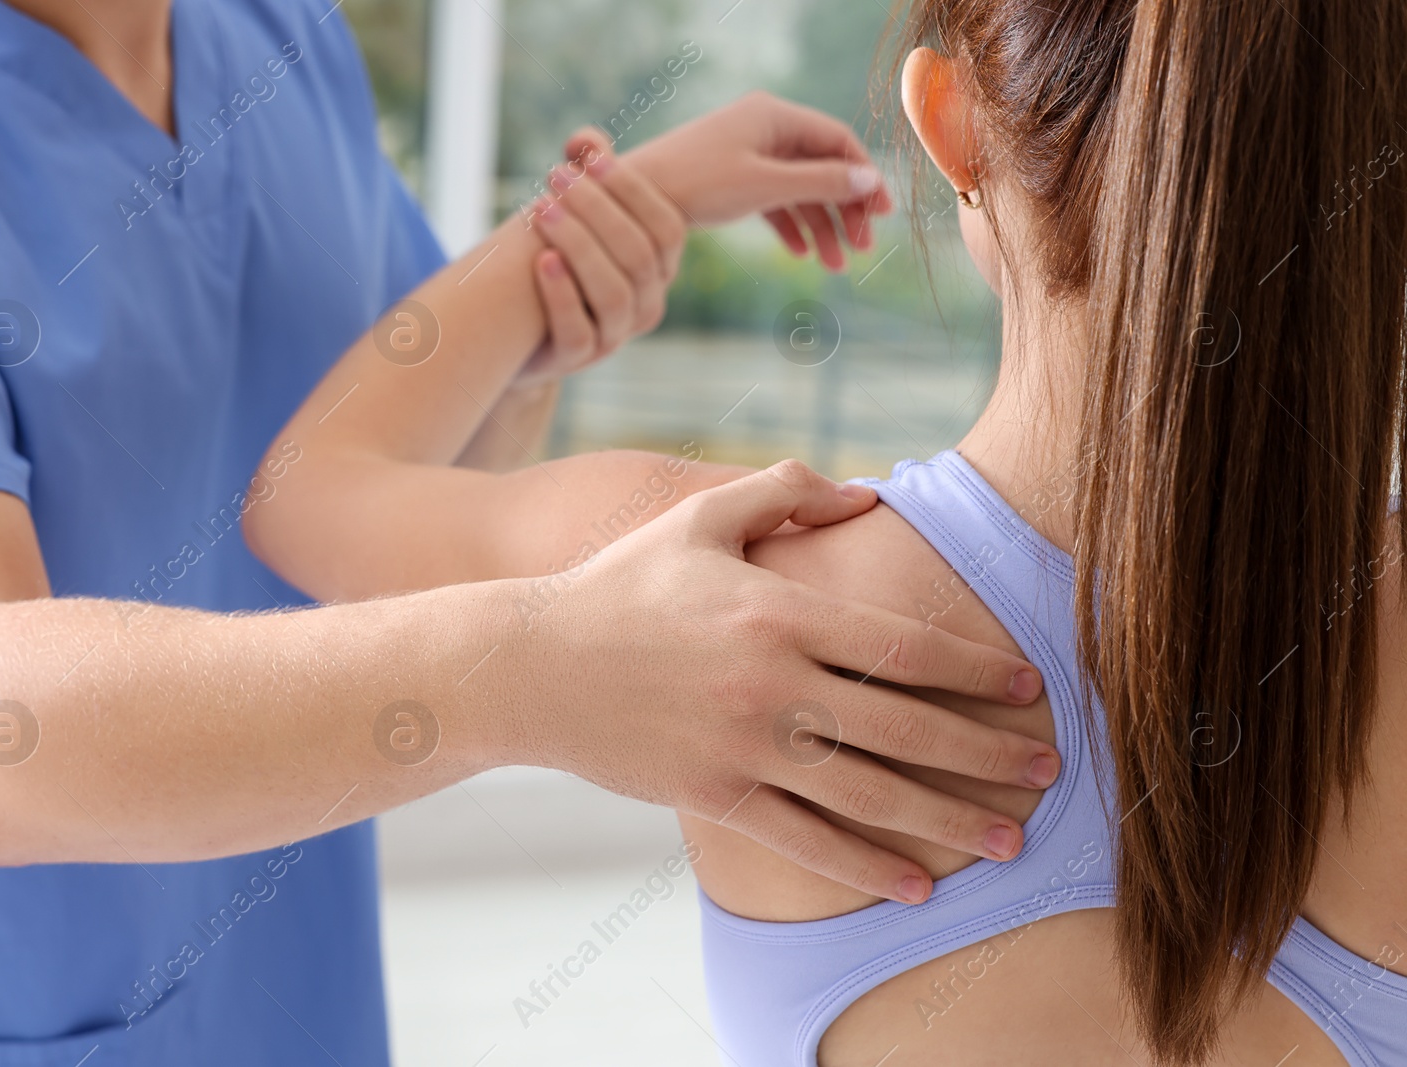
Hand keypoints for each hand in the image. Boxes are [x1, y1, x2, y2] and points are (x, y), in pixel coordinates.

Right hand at [494, 460, 1057, 903]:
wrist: (531, 664)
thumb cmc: (620, 586)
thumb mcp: (697, 519)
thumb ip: (784, 491)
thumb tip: (868, 494)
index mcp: (779, 611)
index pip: (903, 644)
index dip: (976, 668)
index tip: (1031, 687)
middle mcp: (772, 682)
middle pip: (904, 725)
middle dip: (987, 752)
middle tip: (1050, 770)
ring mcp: (742, 746)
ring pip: (867, 793)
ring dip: (948, 821)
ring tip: (1011, 843)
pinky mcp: (713, 795)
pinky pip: (804, 840)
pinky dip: (865, 868)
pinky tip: (917, 885)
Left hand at [518, 130, 685, 386]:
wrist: (519, 328)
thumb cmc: (556, 260)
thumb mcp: (575, 217)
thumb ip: (585, 176)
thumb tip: (584, 139)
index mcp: (658, 268)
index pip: (666, 228)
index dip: (634, 191)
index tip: (593, 157)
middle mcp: (645, 305)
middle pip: (638, 256)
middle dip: (597, 209)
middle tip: (555, 176)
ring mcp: (613, 336)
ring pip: (613, 293)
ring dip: (579, 245)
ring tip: (541, 209)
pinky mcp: (575, 358)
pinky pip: (579, 331)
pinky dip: (562, 294)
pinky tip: (542, 261)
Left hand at [625, 91, 895, 270]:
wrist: (632, 198)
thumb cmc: (695, 184)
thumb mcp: (764, 185)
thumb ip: (820, 183)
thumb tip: (871, 181)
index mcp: (774, 116)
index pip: (838, 141)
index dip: (865, 177)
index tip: (883, 215)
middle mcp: (764, 128)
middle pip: (821, 167)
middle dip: (844, 209)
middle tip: (861, 248)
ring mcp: (747, 153)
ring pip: (798, 189)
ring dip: (820, 225)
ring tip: (833, 265)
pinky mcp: (731, 177)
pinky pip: (772, 199)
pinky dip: (788, 225)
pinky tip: (800, 254)